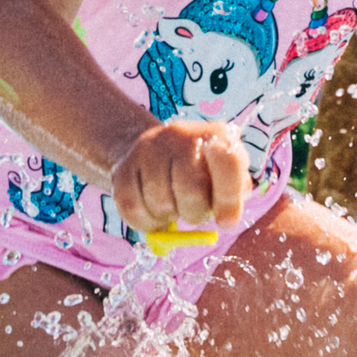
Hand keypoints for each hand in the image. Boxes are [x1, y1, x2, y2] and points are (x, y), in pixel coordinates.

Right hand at [109, 119, 247, 235]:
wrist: (154, 151)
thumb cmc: (200, 173)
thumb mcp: (223, 178)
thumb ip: (233, 197)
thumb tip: (226, 219)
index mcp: (217, 136)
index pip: (228, 162)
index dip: (229, 198)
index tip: (225, 222)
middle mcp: (182, 134)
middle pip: (191, 191)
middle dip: (195, 213)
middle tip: (193, 211)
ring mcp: (149, 147)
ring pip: (160, 203)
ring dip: (169, 217)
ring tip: (173, 206)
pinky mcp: (123, 166)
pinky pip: (133, 209)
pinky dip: (146, 222)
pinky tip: (154, 212)